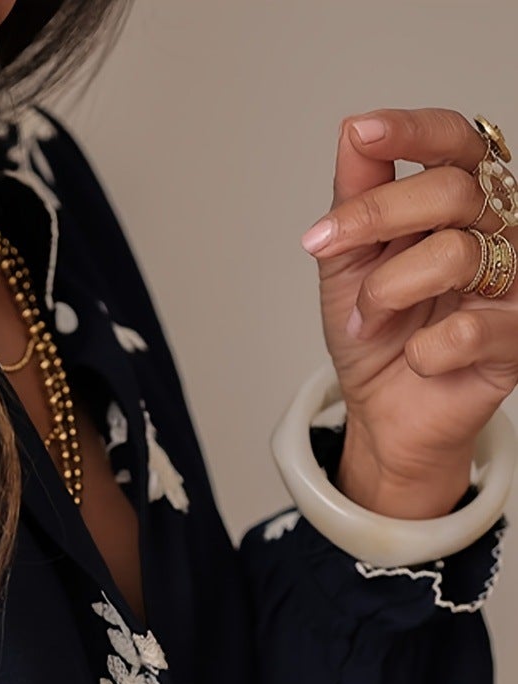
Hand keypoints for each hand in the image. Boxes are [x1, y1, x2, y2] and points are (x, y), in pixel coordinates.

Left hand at [301, 108, 517, 518]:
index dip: (413, 131)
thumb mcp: (348, 261)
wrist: (384, 411)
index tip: (363, 132)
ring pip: (455, 256)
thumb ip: (354, 197)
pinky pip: (466, 333)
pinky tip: (417, 357)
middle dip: (375, 217)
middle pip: (452, 191)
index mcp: (462, 201)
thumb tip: (353, 132)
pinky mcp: (515, 339)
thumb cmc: (377, 331)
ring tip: (367, 320)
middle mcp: (497, 230)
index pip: (455, 142)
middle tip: (325, 247)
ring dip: (386, 291)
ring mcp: (512, 282)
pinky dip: (421, 351)